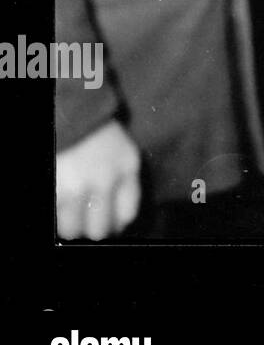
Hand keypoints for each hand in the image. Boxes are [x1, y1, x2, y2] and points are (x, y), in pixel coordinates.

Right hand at [56, 120, 141, 240]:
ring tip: (74, 218)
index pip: (127, 214)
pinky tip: (64, 208)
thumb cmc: (100, 133)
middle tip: (91, 224)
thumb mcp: (125, 153)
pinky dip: (59, 219)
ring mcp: (77, 187)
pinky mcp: (55, 189)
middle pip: (101, 229)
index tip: (112, 224)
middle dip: (96, 230)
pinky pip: (57, 220)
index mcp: (127, 169)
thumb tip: (120, 221)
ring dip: (74, 227)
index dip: (118, 224)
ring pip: (74, 230)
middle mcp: (105, 180)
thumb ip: (126, 183)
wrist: (72, 113)